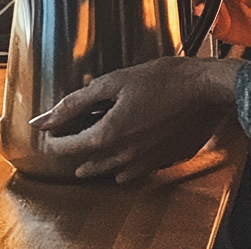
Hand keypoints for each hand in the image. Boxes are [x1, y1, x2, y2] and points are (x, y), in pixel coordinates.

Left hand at [29, 56, 241, 182]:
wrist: (207, 89)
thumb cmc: (167, 79)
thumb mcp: (116, 81)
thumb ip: (76, 102)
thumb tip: (43, 119)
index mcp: (107, 136)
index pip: (65, 148)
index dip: (55, 134)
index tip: (56, 124)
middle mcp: (123, 157)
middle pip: (85, 164)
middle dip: (76, 147)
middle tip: (78, 127)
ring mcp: (144, 164)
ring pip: (109, 171)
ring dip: (100, 157)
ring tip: (102, 136)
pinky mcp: (162, 162)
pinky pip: (135, 171)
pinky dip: (126, 160)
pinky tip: (131, 142)